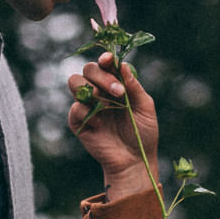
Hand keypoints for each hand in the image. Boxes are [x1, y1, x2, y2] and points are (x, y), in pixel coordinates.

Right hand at [65, 52, 158, 201]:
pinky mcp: (78, 122)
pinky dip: (87, 113)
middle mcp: (99, 92)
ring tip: (107, 105)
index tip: (109, 59)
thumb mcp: (145, 107)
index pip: (105, 64)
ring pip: (74, 82)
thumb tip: (122, 65)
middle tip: (119, 93)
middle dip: (102, 77)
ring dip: (91, 89)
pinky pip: (74, 109)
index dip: (104, 58)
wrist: (135, 160)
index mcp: (115, 84)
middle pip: (88, 69)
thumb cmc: (142, 132)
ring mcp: (87, 106)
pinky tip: (100, 125)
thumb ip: (134, 86)